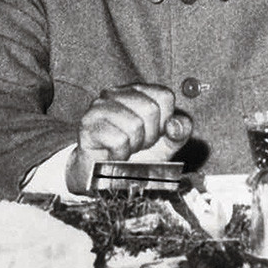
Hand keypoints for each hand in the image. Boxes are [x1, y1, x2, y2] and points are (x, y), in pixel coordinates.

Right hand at [65, 83, 192, 193]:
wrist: (106, 176)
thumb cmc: (136, 156)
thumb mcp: (167, 143)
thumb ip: (180, 131)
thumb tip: (175, 124)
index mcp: (136, 91)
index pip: (164, 95)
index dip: (165, 121)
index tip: (153, 133)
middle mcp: (115, 93)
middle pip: (149, 109)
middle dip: (149, 135)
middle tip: (137, 144)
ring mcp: (98, 107)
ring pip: (134, 124)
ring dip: (133, 146)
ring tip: (124, 148)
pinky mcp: (87, 124)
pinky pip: (118, 140)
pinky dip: (120, 154)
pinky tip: (113, 154)